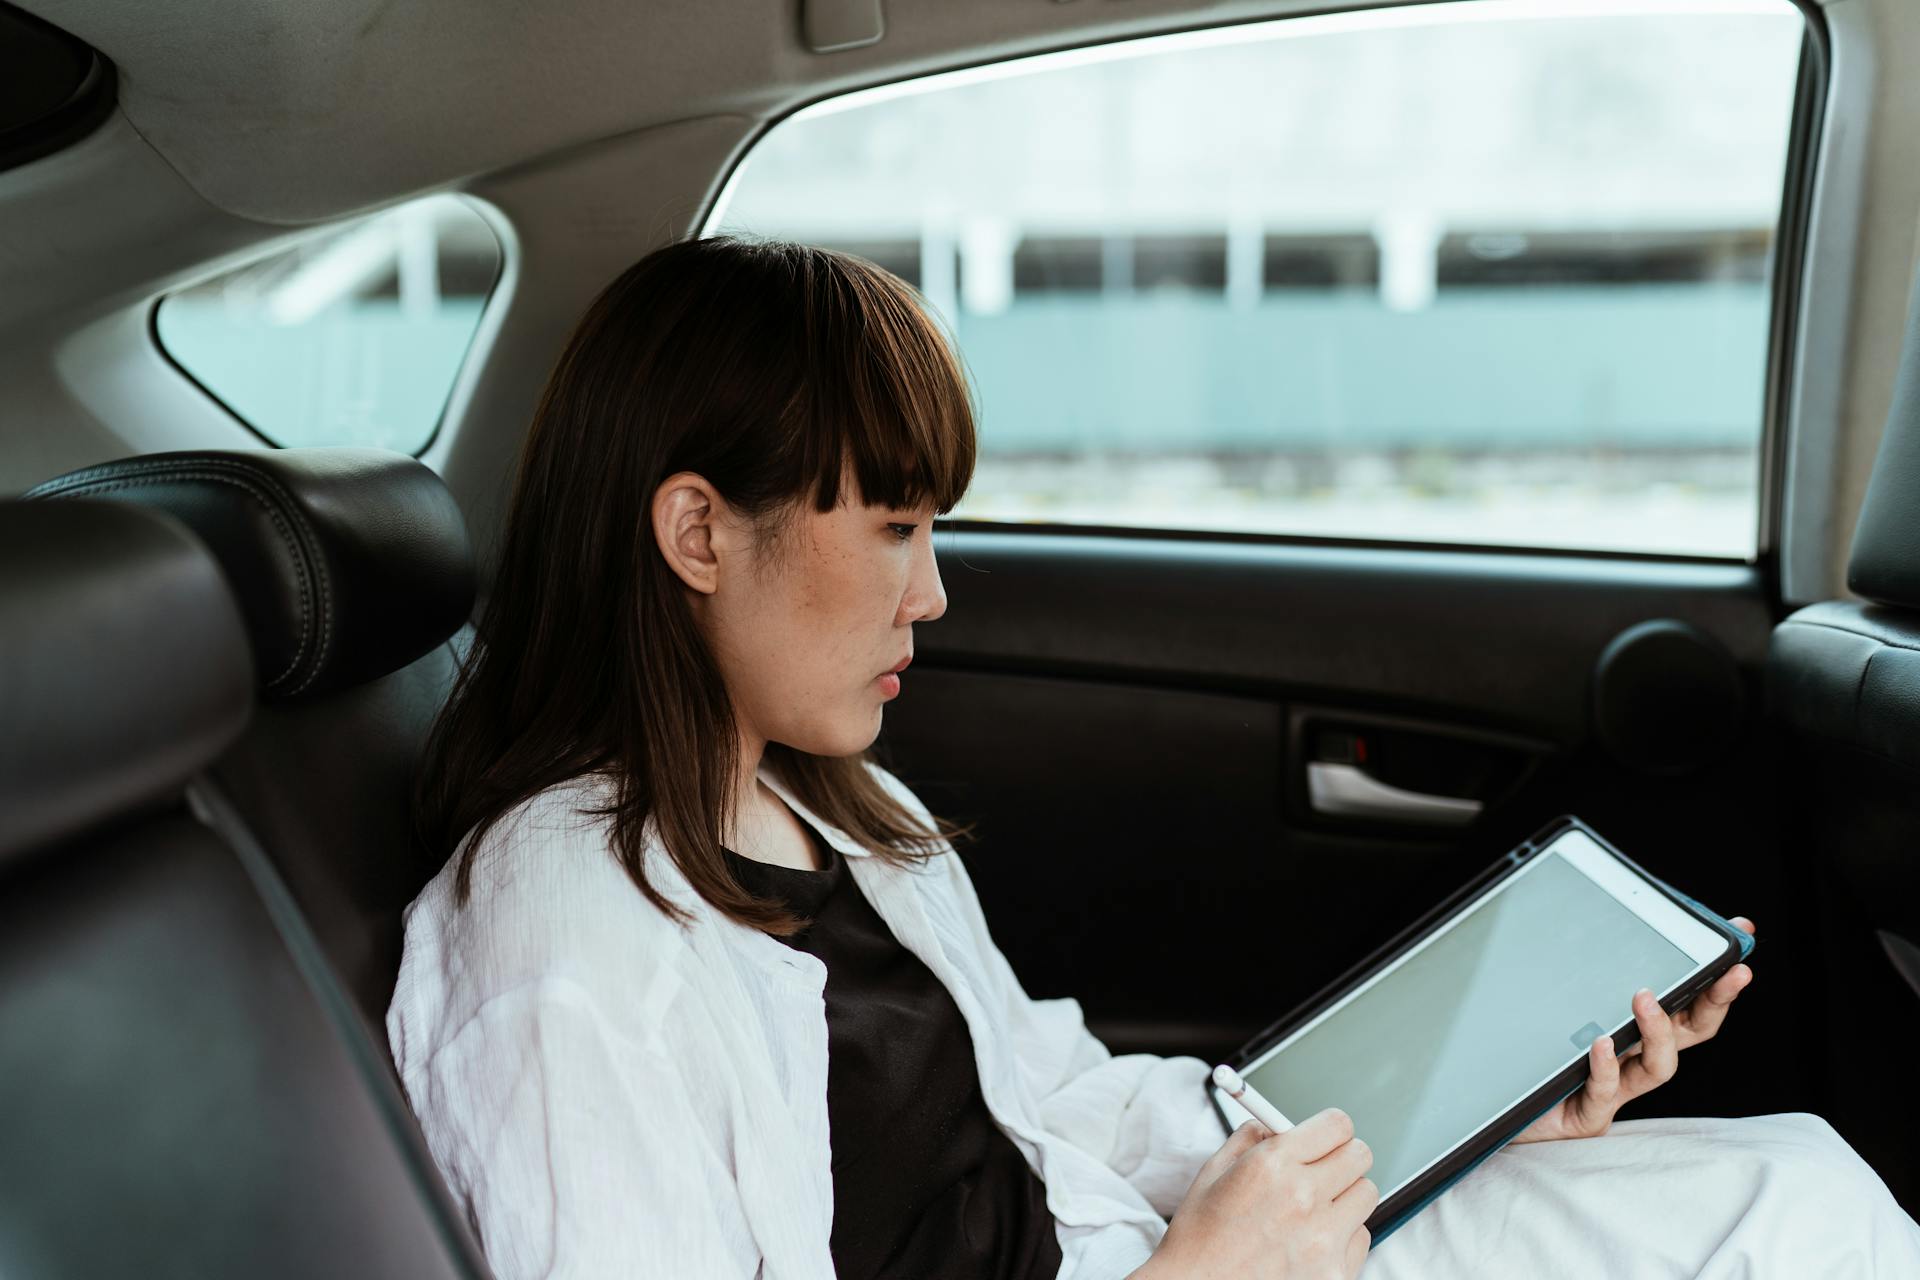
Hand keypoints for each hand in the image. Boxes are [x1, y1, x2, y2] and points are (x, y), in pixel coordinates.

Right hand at [1133, 1107, 1374, 1279]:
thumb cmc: (1199, 1239)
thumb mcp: (1214, 1173)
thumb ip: (1250, 1139)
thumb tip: (1276, 1124)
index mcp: (1273, 1165)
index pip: (1337, 1125)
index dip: (1329, 1129)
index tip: (1323, 1137)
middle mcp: (1303, 1198)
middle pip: (1360, 1155)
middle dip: (1341, 1157)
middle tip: (1321, 1169)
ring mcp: (1323, 1240)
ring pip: (1366, 1195)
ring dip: (1344, 1196)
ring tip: (1312, 1211)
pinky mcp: (1335, 1273)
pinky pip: (1361, 1238)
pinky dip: (1343, 1235)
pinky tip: (1310, 1242)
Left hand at [1511, 915, 1755, 1143]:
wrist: (1487, 1102)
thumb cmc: (1528, 1050)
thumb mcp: (1559, 1002)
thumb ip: (1582, 970)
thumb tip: (1590, 914)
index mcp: (1635, 1031)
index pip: (1689, 1002)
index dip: (1716, 975)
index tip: (1740, 936)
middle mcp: (1633, 1060)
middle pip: (1691, 1033)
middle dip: (1715, 1001)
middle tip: (1730, 973)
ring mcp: (1615, 1090)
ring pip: (1659, 1066)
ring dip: (1658, 1030)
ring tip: (1644, 997)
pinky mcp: (1588, 1114)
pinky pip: (1606, 1091)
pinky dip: (1605, 1065)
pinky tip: (1599, 1042)